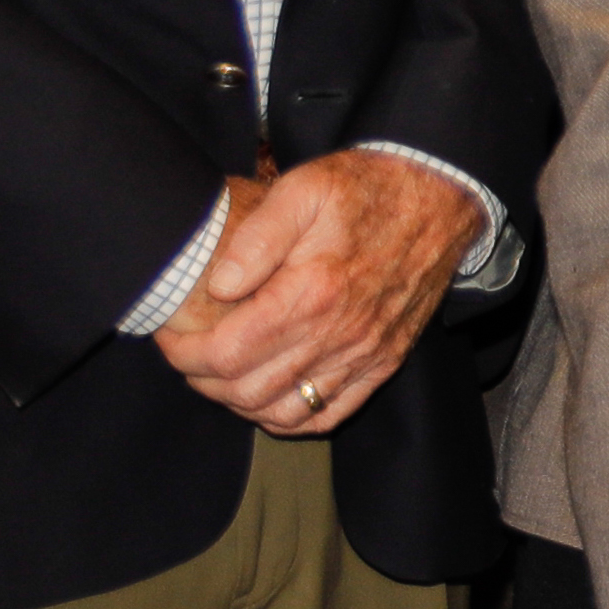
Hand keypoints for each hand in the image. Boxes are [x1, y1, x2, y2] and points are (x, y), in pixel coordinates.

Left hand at [157, 152, 484, 435]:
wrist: (439, 197)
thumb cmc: (366, 189)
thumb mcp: (304, 189)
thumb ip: (255, 239)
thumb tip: (218, 286)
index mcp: (311, 294)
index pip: (226, 353)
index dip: (183, 354)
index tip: (169, 336)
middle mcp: (339, 335)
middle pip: (247, 390)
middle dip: (202, 379)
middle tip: (187, 354)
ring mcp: (364, 354)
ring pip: (284, 412)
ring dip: (239, 403)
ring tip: (221, 375)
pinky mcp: (384, 361)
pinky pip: (330, 415)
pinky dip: (290, 419)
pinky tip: (269, 398)